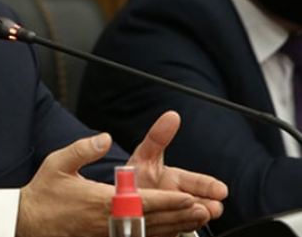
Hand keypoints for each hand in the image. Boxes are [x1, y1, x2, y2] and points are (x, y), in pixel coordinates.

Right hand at [15, 133, 195, 236]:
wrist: (27, 222)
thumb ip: (84, 149)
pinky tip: (167, 233)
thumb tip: (106, 138)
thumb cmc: (43, 193)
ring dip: (172, 228)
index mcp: (100, 201)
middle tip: (203, 210)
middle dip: (179, 216)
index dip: (167, 201)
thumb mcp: (58, 163)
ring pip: (146, 234)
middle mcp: (106, 222)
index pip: (141, 202)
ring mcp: (105, 236)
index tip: (187, 197)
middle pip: (151, 221)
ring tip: (194, 222)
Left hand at [128, 111, 228, 236]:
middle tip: (212, 206)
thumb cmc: (136, 178)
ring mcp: (173, 217)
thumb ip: (158, 138)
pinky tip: (174, 227)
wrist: (121, 203)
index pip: (199, 183)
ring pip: (188, 219)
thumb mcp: (145, 156)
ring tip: (199, 214)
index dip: (210, 187)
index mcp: (177, 181)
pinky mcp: (164, 232)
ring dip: (194, 217)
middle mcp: (178, 200)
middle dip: (208, 205)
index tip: (221, 190)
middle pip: (199, 203)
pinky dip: (175, 228)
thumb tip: (172, 115)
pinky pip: (172, 230)